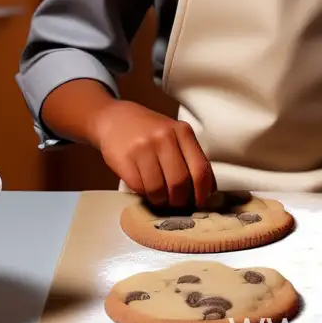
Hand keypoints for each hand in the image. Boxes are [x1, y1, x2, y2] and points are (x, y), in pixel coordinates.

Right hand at [92, 100, 215, 208]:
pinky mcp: (125, 159)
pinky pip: (140, 188)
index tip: (199, 202)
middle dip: (179, 200)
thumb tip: (206, 189)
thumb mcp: (173, 134)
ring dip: (161, 200)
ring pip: (159, 189)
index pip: (200, 169)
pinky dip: (144, 194)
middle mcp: (165, 137)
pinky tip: (144, 188)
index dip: (202, 192)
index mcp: (182, 131)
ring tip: (160, 197)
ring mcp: (144, 147)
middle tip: (177, 204)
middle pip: (180, 182)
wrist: (115, 119)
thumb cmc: (149, 130)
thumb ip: (188, 156)